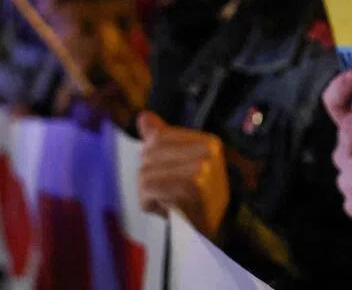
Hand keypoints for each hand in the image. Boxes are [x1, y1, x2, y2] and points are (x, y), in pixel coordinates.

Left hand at [137, 111, 230, 238]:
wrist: (205, 235)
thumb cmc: (191, 199)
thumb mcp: (179, 164)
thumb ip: (162, 139)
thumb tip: (143, 116)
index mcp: (209, 141)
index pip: (159, 137)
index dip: (152, 158)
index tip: (166, 174)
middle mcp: (208, 152)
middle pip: (150, 153)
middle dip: (149, 175)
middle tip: (165, 192)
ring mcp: (201, 169)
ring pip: (146, 171)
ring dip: (148, 191)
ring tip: (165, 200)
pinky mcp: (191, 188)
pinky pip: (149, 187)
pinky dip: (148, 201)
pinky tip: (164, 208)